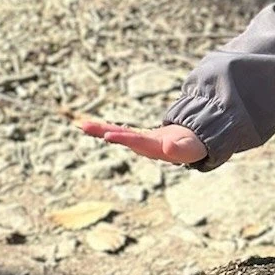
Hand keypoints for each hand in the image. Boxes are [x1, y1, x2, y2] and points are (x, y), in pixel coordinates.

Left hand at [78, 118, 206, 165]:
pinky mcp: (136, 138)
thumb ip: (181, 147)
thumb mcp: (191, 147)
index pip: (138, 142)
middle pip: (122, 138)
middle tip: (84, 127)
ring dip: (99, 130)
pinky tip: (89, 126)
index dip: (124, 138)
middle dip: (104, 132)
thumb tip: (169, 147)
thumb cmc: (192, 146)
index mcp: (156, 149)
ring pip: (117, 135)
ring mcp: (138, 143)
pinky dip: (104, 128)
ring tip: (82, 125)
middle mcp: (143, 147)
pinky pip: (118, 131)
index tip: (108, 135)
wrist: (191, 145)